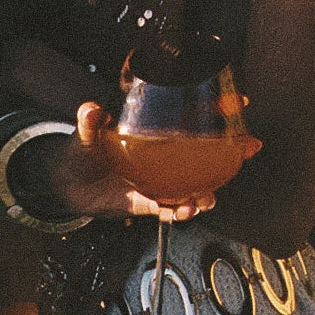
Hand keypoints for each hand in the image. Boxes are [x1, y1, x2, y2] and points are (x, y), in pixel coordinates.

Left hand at [47, 100, 255, 220]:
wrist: (67, 184)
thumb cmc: (82, 152)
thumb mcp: (86, 133)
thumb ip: (90, 122)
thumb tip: (91, 110)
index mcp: (152, 136)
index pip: (189, 121)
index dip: (216, 112)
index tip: (240, 103)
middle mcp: (161, 159)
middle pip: (203, 156)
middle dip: (230, 153)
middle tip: (247, 149)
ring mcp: (157, 181)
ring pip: (193, 187)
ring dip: (206, 193)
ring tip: (208, 198)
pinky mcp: (147, 202)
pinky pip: (169, 209)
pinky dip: (178, 212)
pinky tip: (186, 210)